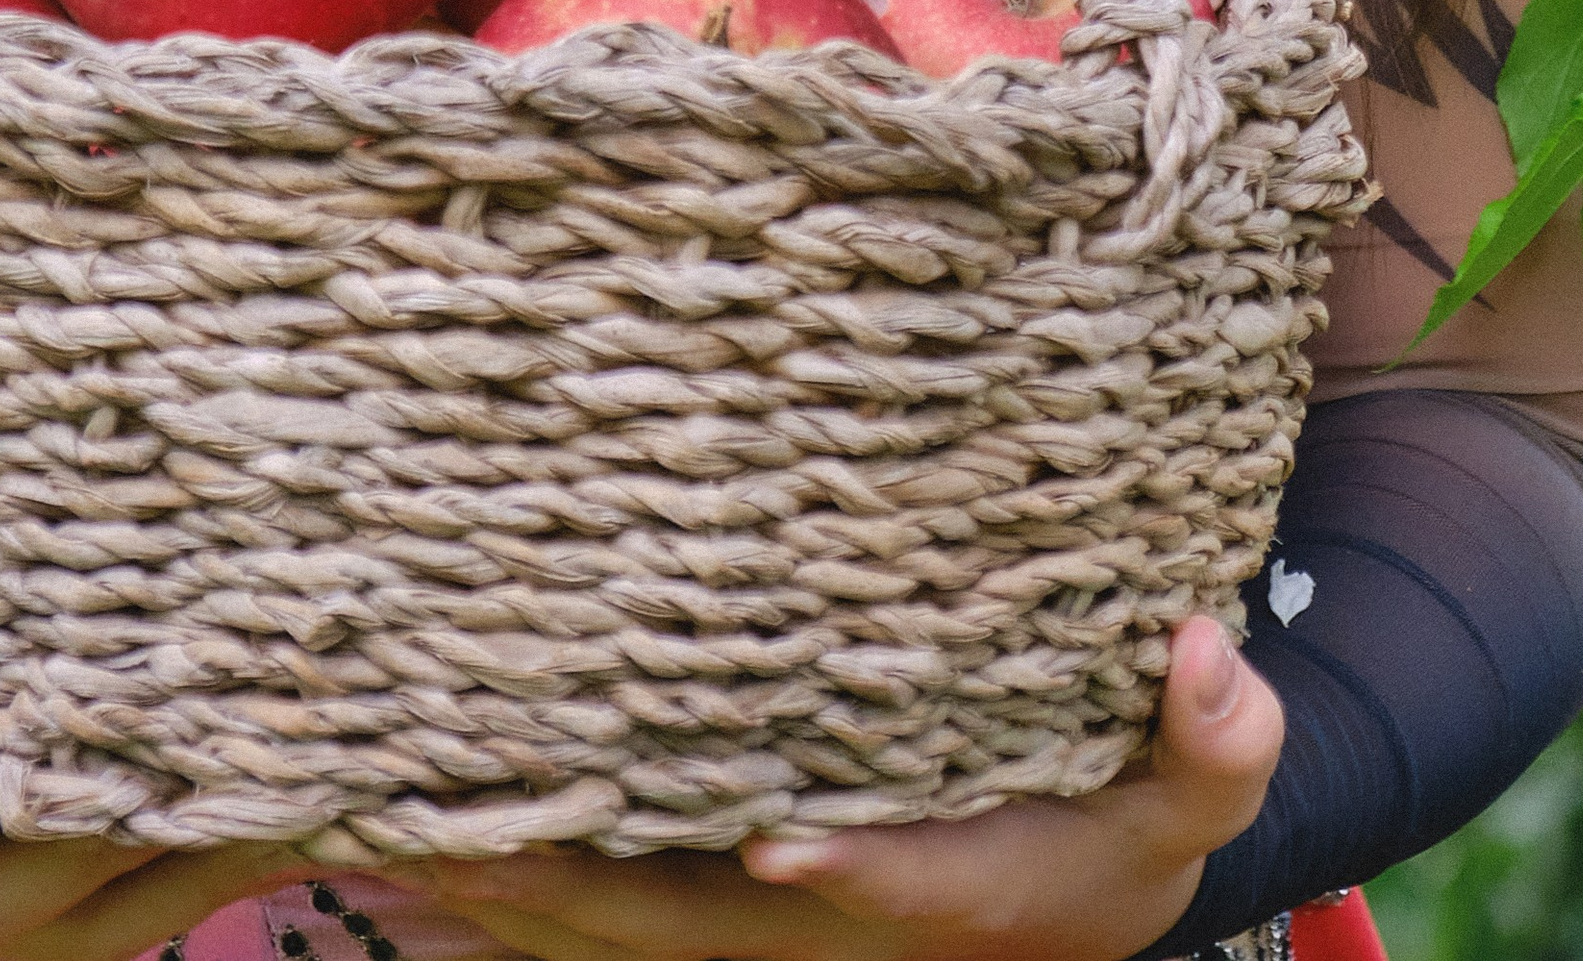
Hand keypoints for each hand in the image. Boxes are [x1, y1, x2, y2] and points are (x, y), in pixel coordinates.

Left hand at [415, 619, 1281, 960]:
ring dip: (494, 892)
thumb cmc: (1120, 821)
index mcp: (944, 887)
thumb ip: (1216, 738)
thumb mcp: (1195, 800)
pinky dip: (490, 889)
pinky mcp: (699, 914)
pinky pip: (578, 914)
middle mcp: (820, 922)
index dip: (847, 867)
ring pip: (604, 927)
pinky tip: (380, 851)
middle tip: (452, 818)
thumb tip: (1202, 652)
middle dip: (570, 881)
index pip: (885, 882)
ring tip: (366, 830)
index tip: (789, 840)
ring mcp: (745, 931)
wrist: (1073, 907)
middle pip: (684, 922)